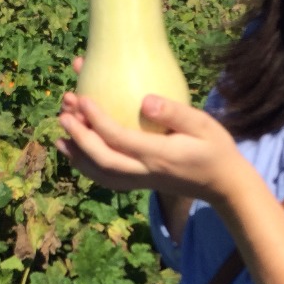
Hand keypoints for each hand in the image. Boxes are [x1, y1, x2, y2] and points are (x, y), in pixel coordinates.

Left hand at [56, 90, 245, 203]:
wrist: (224, 185)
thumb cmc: (216, 149)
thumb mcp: (203, 125)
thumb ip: (175, 113)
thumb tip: (144, 100)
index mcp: (158, 155)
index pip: (119, 138)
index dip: (96, 120)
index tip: (82, 98)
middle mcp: (145, 171)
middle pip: (102, 160)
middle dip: (78, 137)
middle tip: (63, 113)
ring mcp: (141, 180)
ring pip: (100, 174)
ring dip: (77, 155)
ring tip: (60, 136)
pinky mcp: (141, 182)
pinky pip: (107, 179)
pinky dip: (88, 167)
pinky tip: (79, 154)